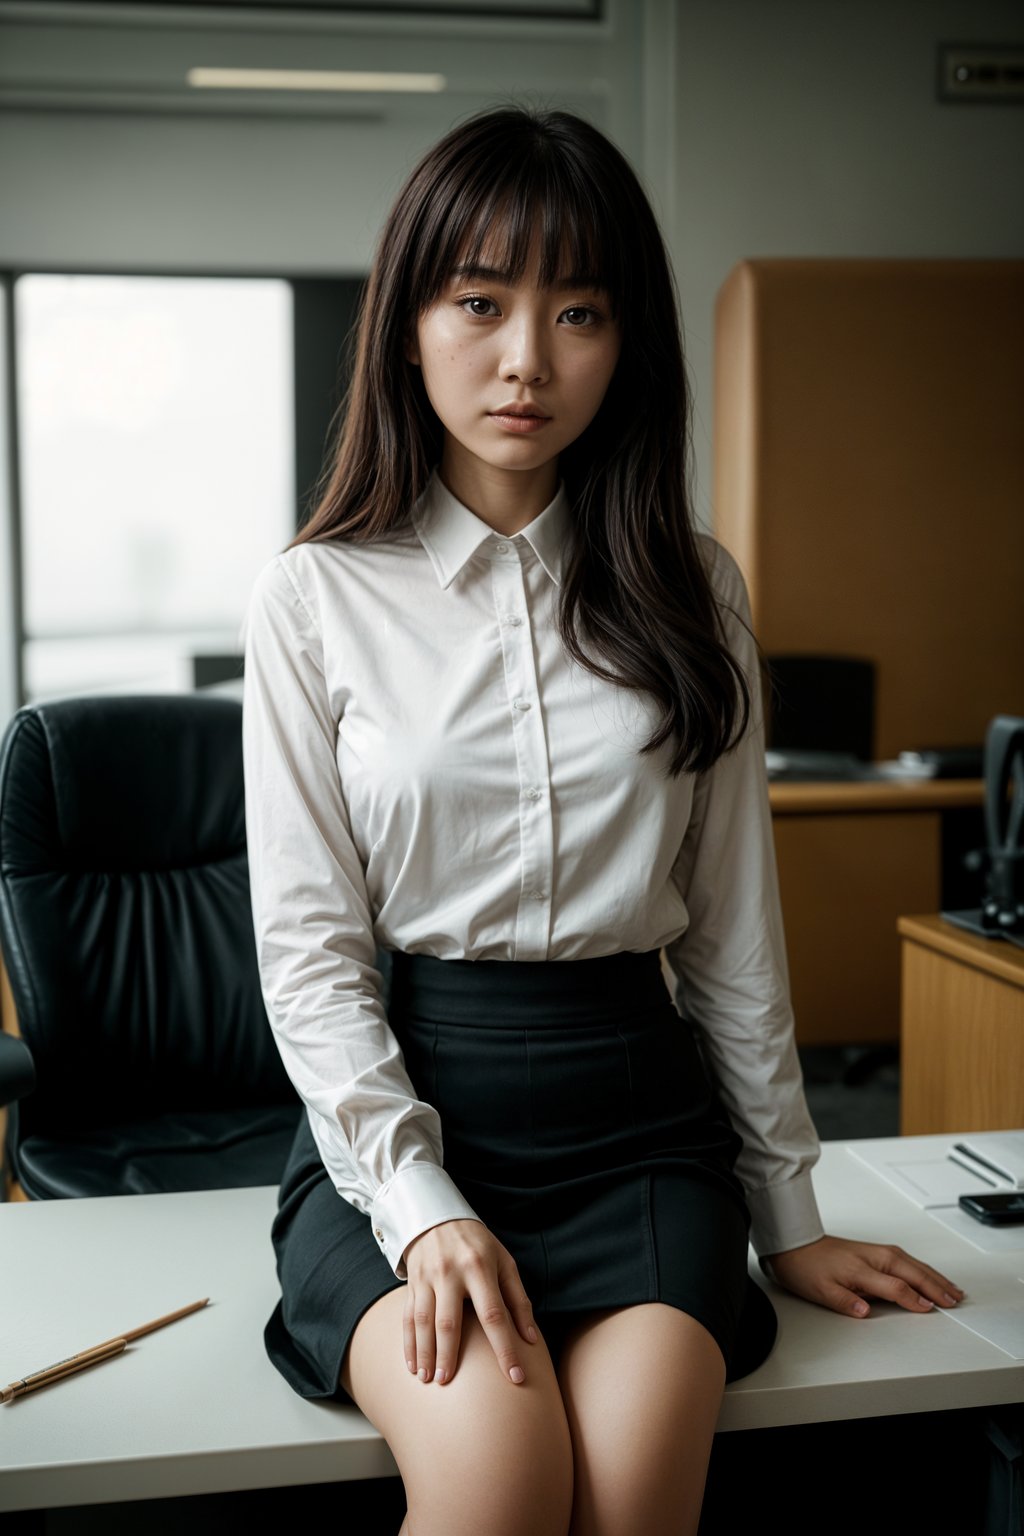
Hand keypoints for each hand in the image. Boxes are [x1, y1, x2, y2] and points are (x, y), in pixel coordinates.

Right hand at [402, 1218, 537, 1387]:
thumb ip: (518, 1299)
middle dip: (449, 1355)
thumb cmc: (478, 1243)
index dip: (505, 1348)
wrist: (437, 1214)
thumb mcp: (504, 1261)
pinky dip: (408, 1343)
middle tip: (448, 1383)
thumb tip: (531, 1339)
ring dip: (425, 1353)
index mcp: (479, 1268)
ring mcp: (427, 1277)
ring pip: (423, 1321)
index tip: (515, 1377)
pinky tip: (412, 1364)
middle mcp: (450, 1273)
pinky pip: (407, 1316)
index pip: (494, 1315)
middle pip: (449, 1322)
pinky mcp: (412, 1282)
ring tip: (427, 1379)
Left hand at [762, 1234, 965, 1318]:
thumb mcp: (821, 1290)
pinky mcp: (879, 1252)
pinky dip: (925, 1270)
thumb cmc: (808, 1267)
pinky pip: (909, 1262)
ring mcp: (879, 1252)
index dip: (914, 1300)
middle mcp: (876, 1256)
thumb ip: (844, 1301)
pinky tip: (932, 1276)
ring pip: (915, 1266)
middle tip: (955, 1301)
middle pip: (913, 1273)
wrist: (796, 1245)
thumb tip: (864, 1311)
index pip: (897, 1287)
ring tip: (953, 1290)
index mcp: (864, 1267)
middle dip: (936, 1287)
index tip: (930, 1310)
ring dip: (935, 1278)